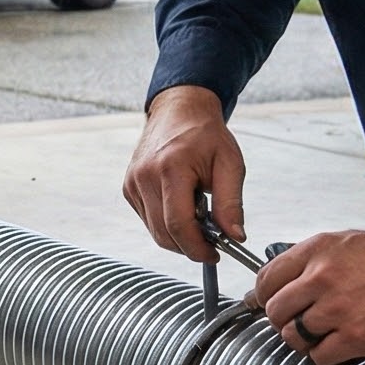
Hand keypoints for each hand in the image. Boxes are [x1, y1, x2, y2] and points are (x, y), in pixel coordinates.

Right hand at [125, 86, 245, 262]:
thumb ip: (231, 203)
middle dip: (190, 246)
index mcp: (171, 167)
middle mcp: (145, 176)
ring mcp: (132, 183)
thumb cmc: (206, 134)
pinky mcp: (129, 188)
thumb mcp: (230, 164)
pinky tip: (183, 206)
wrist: (179, 110)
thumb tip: (235, 238)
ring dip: (179, 235)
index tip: (215, 254)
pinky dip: (167, 224)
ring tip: (199, 215)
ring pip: (155, 231)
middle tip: (212, 241)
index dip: (197, 247)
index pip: (179, 224)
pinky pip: (148, 220)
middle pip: (164, 234)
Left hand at [254, 231, 364, 364]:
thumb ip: (309, 261)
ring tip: (322, 334)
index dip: (264, 296)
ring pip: (293, 337)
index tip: (269, 304)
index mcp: (318, 250)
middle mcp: (323, 277)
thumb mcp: (346, 243)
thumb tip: (274, 284)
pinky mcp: (356, 336)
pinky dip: (324, 356)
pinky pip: (318, 357)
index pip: (266, 279)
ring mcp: (338, 309)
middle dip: (283, 320)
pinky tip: (338, 344)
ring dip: (303, 340)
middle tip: (297, 322)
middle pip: (275, 311)